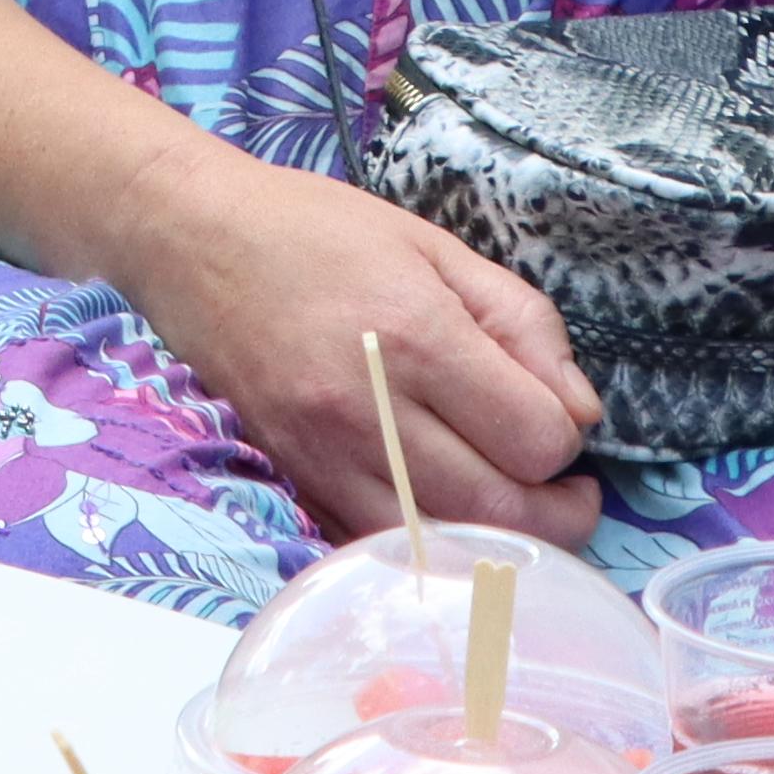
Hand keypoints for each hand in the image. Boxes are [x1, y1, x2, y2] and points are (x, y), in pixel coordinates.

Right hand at [96, 149, 604, 548]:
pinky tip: (446, 509)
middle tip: (568, 490)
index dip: (567, 439)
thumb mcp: (438, 248)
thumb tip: (581, 411)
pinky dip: (428, 542)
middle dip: (558, 514)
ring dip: (498, 540)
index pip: (536, 438)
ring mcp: (325, 453)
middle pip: (500, 510)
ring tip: (517, 506)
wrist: (192, 240)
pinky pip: (380, 542)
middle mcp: (369, 408)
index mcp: (417, 335)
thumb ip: (522, 323)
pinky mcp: (296, 476)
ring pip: (443, 542)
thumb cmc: (318, 231)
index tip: (557, 418)